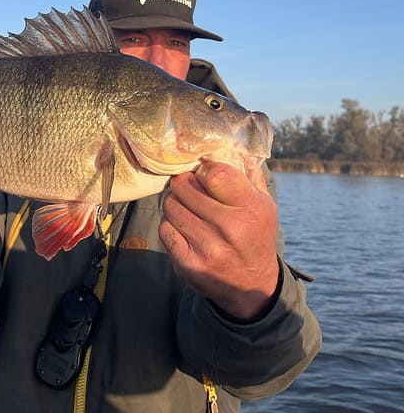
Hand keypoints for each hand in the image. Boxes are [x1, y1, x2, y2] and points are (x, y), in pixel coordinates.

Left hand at [159, 161, 279, 319]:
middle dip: (183, 183)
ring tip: (186, 208)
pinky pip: (165, 229)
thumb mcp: (263, 205)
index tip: (204, 175)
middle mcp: (230, 228)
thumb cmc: (254, 235)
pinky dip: (170, 225)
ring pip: (171, 206)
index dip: (204, 170)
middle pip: (184, 186)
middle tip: (188, 188)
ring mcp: (208, 247)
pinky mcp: (189, 264)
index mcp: (251, 208)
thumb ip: (249, 173)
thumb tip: (232, 142)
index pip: (215, 173)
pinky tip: (183, 228)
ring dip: (175, 203)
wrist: (251, 286)